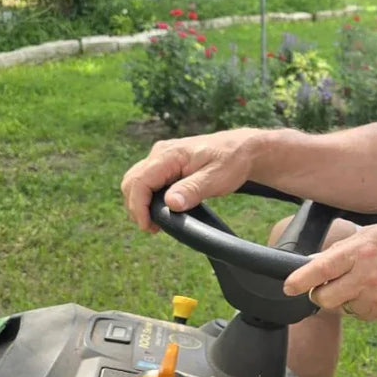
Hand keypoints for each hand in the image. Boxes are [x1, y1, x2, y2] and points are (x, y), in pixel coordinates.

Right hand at [121, 129, 263, 231]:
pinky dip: (148, 197)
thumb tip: (171, 203)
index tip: (148, 227)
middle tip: (152, 228)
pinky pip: (148, 180)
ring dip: (141, 203)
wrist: (244, 148)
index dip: (138, 207)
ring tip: (156, 223)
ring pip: (137, 181)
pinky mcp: (167, 163)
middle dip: (136, 207)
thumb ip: (193, 190)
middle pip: (132, 182)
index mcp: (170, 155)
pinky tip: (161, 210)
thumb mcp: (216, 178)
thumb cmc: (232, 161)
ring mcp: (162, 157)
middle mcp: (161, 153)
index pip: (139, 182)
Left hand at [283, 218, 376, 320]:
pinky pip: (359, 314)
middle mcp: (365, 277)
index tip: (288, 287)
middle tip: (326, 285)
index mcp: (359, 252)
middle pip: (324, 298)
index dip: (300, 280)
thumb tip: (314, 262)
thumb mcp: (369, 234)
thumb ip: (341, 249)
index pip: (321, 270)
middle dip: (319, 294)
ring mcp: (374, 297)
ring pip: (341, 308)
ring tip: (361, 283)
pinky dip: (360, 305)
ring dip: (343, 299)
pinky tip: (375, 291)